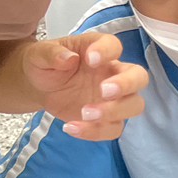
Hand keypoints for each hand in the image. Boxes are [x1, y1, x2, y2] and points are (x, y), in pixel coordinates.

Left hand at [25, 33, 147, 140]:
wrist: (38, 86)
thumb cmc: (44, 64)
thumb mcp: (40, 55)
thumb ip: (52, 54)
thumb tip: (67, 58)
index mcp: (98, 50)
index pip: (113, 45)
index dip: (107, 51)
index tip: (90, 60)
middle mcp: (112, 72)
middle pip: (139, 77)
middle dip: (126, 85)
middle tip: (103, 91)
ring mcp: (114, 98)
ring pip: (134, 106)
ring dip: (114, 112)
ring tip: (84, 114)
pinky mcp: (107, 119)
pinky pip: (113, 129)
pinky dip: (95, 132)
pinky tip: (72, 127)